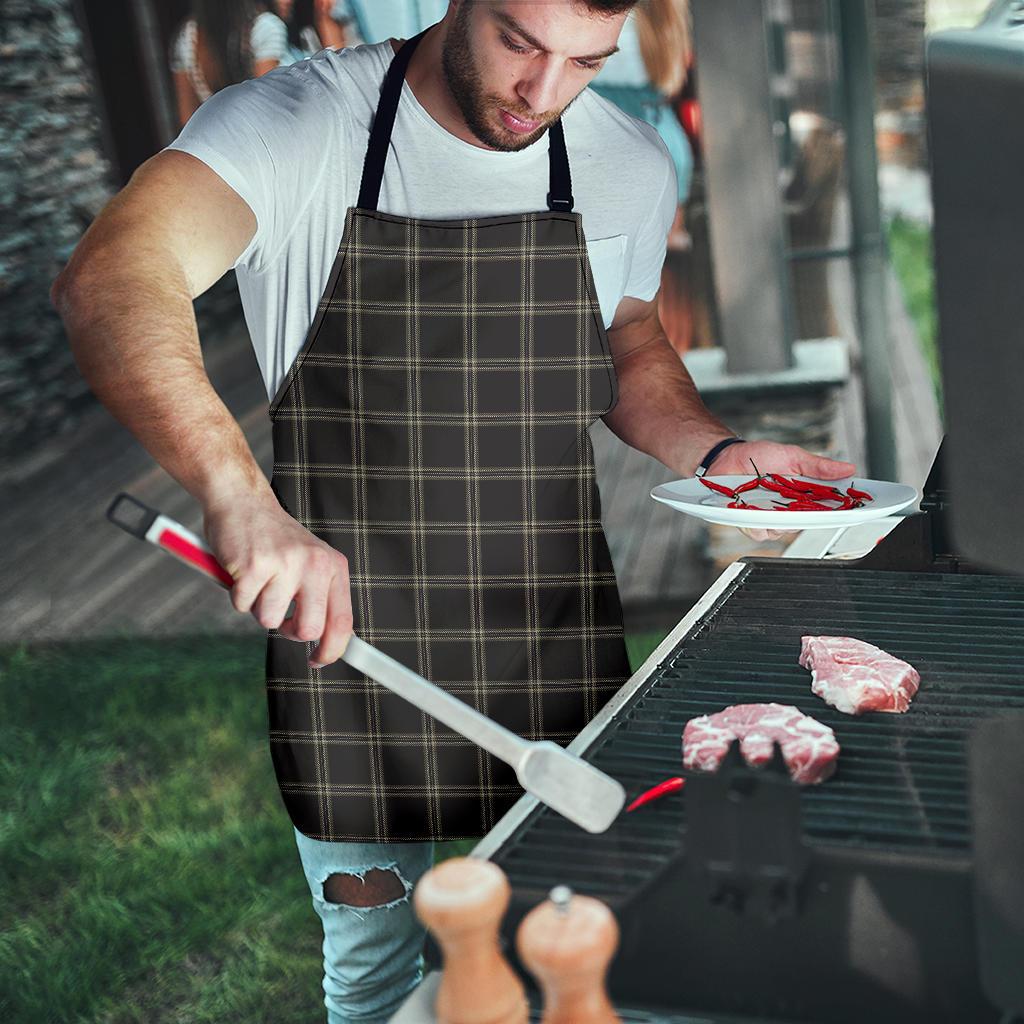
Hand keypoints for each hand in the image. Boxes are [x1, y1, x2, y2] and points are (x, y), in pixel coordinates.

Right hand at [202, 491, 352, 667]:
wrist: (242, 500)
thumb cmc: (274, 538)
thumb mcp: (310, 562)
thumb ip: (320, 596)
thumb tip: (326, 642)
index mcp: (333, 566)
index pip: (342, 621)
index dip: (332, 650)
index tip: (319, 661)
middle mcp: (315, 564)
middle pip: (309, 630)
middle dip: (289, 631)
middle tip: (279, 613)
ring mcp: (285, 564)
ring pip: (269, 620)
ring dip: (258, 606)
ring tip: (259, 579)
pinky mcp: (254, 566)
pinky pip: (242, 605)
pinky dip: (237, 594)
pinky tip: (242, 570)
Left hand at [707, 440, 856, 542]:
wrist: (727, 457)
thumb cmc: (759, 457)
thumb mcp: (793, 456)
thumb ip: (818, 467)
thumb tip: (848, 468)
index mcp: (804, 495)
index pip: (829, 508)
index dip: (844, 511)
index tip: (858, 509)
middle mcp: (790, 510)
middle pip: (809, 523)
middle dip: (811, 516)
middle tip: (806, 502)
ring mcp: (770, 518)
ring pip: (784, 531)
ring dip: (780, 518)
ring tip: (772, 499)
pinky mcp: (751, 523)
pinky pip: (760, 532)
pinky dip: (758, 522)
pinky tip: (753, 508)